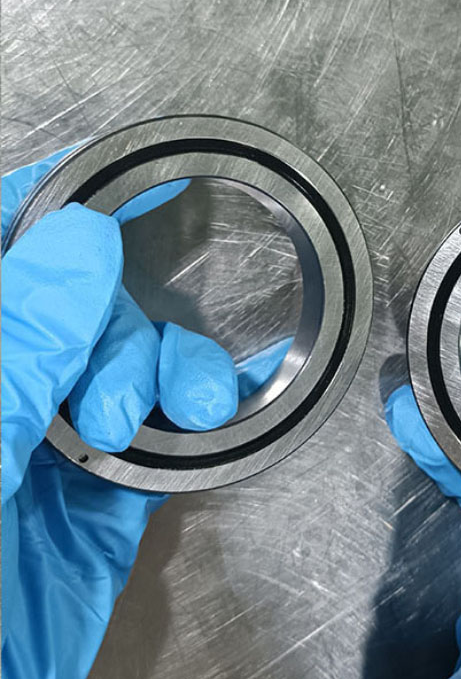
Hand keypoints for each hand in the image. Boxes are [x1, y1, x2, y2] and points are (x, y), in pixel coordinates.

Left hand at [1, 148, 284, 678]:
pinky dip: (197, 414)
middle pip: (86, 309)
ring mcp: (54, 445)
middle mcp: (9, 390)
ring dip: (174, 375)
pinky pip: (161, 435)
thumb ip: (19, 349)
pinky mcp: (104, 500)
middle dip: (125, 332)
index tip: (130, 178)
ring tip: (185, 412)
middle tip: (115, 398)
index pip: (9, 254)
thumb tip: (79, 234)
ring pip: (134, 368)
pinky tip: (221, 399)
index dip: (59, 205)